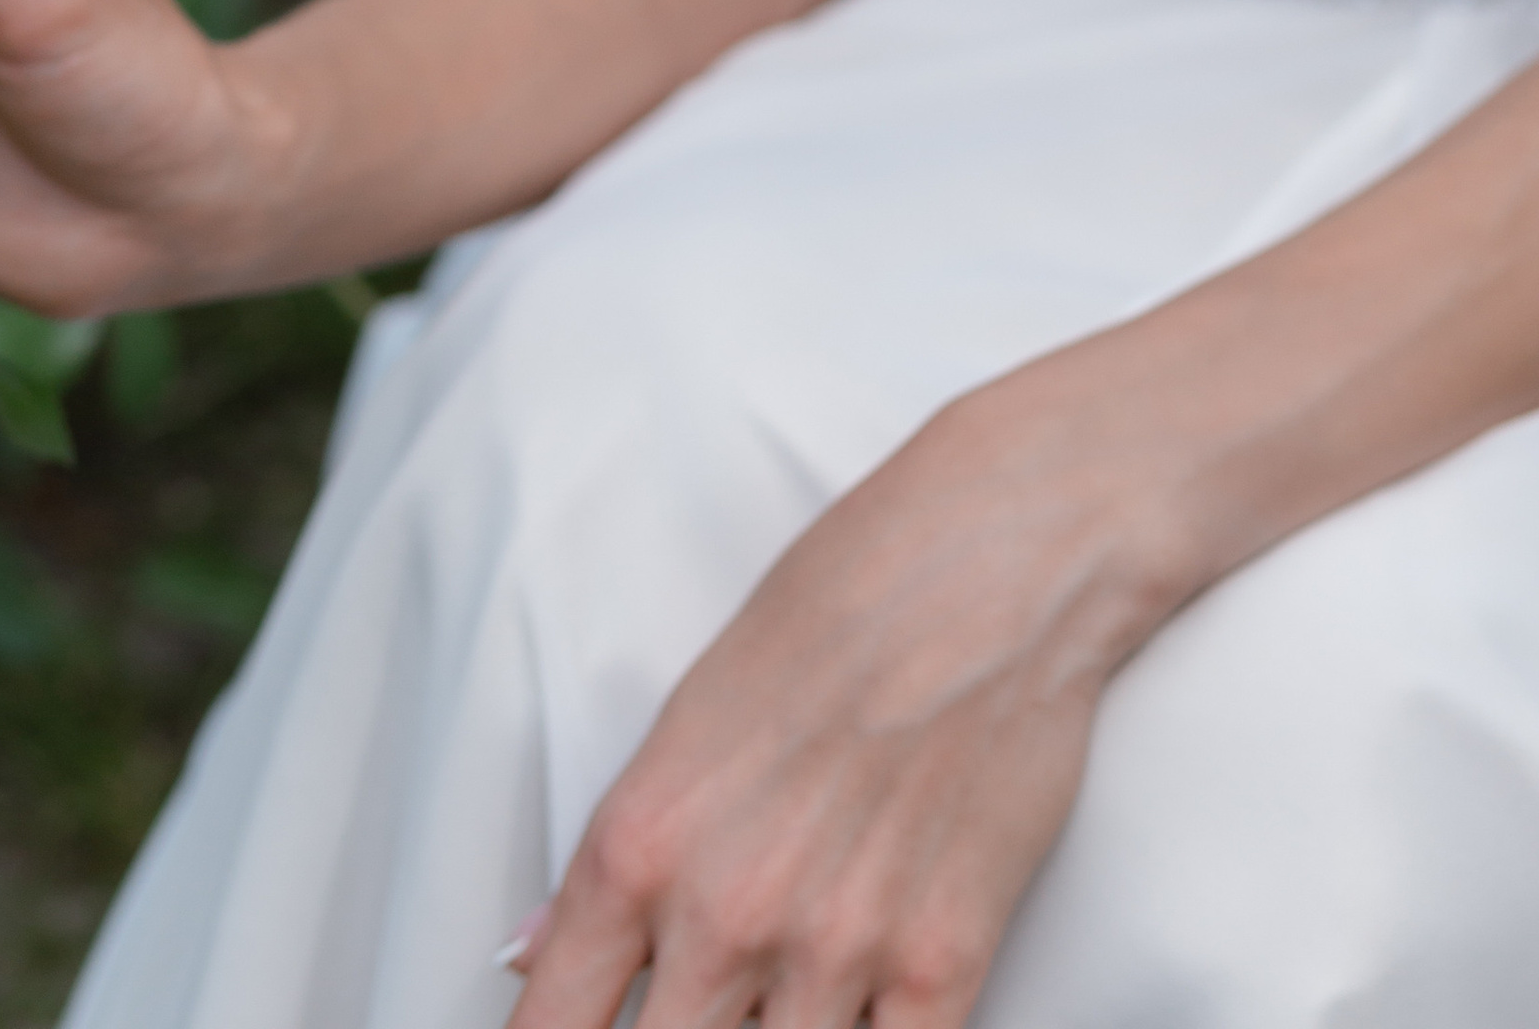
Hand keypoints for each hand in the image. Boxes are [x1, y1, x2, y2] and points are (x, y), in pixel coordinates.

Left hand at [505, 388, 1167, 1028]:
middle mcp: (726, 912)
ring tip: (775, 994)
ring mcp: (837, 948)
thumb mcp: (696, 705)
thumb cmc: (850, 596)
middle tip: (700, 999)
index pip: (552, 1024)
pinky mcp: (943, 962)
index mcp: (644, 841)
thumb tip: (537, 951)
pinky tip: (858, 1012)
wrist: (1002, 556)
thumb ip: (625, 853)